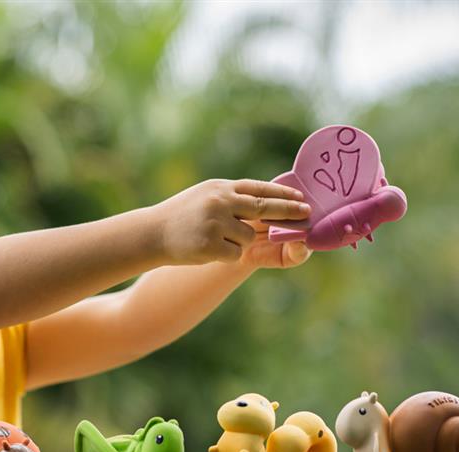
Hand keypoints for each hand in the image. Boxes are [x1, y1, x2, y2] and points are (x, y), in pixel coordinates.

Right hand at [151, 179, 310, 264]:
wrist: (150, 234)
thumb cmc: (180, 216)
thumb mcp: (205, 196)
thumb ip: (232, 196)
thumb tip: (264, 200)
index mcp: (221, 188)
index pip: (259, 190)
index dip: (283, 195)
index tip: (302, 199)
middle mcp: (220, 202)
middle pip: (265, 208)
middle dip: (288, 212)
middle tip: (307, 214)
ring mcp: (216, 222)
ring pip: (248, 237)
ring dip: (237, 242)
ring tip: (213, 239)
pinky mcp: (211, 244)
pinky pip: (235, 253)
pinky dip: (225, 255)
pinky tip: (206, 250)